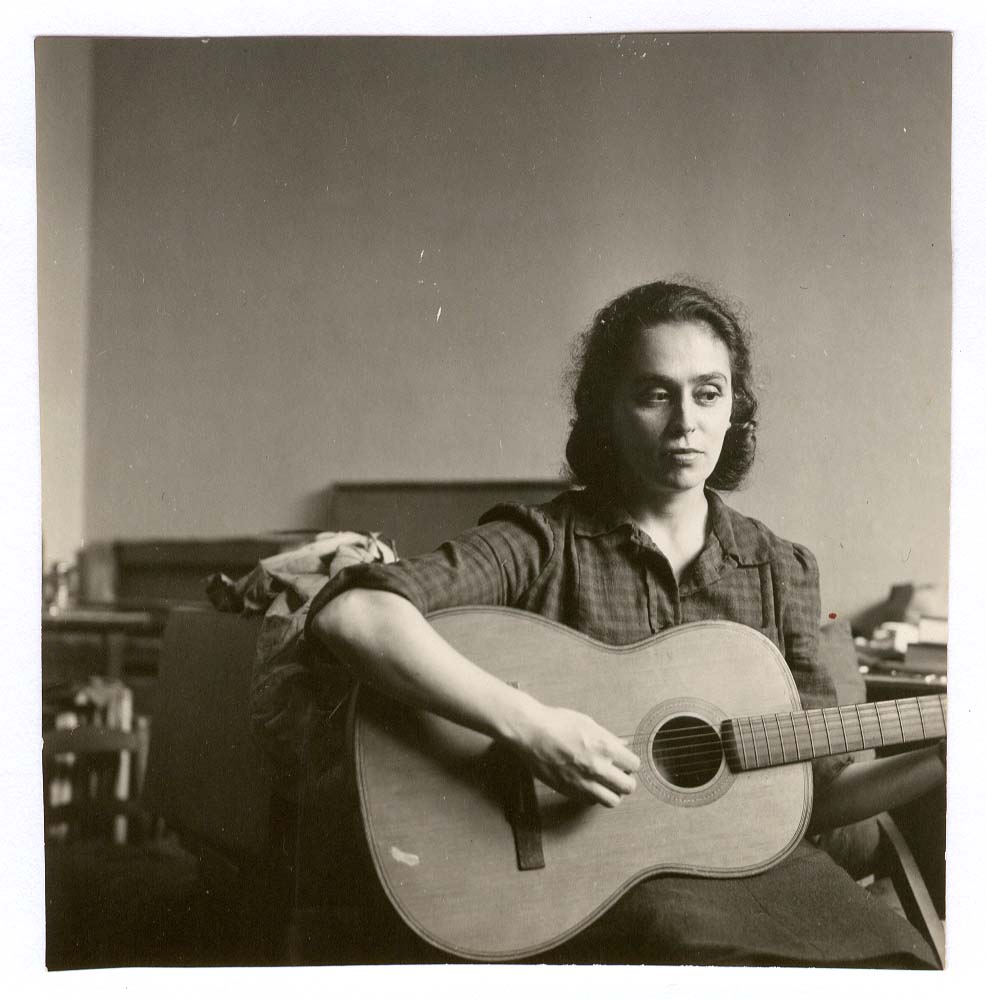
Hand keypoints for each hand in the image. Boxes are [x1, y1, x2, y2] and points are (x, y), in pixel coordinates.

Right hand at [511, 704, 640, 806]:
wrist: (531, 732)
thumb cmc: (557, 722)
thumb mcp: (588, 723)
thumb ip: (608, 738)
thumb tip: (623, 745)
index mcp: (604, 747)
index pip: (634, 765)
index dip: (630, 762)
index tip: (625, 761)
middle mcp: (597, 767)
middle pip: (628, 787)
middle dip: (627, 781)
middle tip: (620, 775)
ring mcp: (583, 782)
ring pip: (612, 801)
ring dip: (613, 793)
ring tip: (606, 783)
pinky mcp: (569, 791)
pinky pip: (591, 802)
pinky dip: (594, 796)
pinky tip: (589, 784)